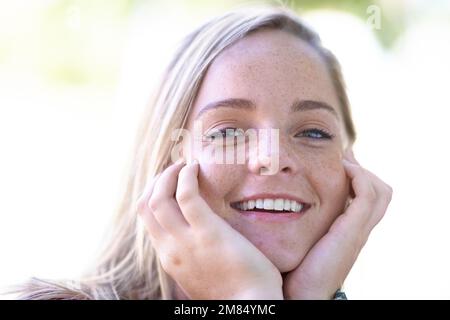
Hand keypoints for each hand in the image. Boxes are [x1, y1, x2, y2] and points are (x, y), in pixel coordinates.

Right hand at [137, 159, 282, 299]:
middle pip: (146, 206)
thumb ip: (191, 256)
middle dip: (156, 182)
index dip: (154, 196)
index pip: (148, 221)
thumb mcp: (201, 275)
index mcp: (169, 259)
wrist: (249, 307)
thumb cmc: (234, 291)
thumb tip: (195, 238)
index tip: (168, 183)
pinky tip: (195, 167)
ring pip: (158, 198)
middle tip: (173, 169)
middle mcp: (170, 249)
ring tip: (184, 164)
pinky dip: (186, 176)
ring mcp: (185, 241)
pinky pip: (187, 196)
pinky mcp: (208, 232)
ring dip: (167, 175)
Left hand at [283, 149, 392, 298]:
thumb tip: (284, 207)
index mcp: (350, 231)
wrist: (302, 293)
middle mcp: (359, 230)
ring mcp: (358, 231)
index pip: (368, 198)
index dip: (358, 178)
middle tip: (344, 157)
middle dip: (364, 170)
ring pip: (380, 191)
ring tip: (342, 160)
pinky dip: (358, 177)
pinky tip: (341, 168)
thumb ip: (304, 225)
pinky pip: (367, 196)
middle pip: (381, 192)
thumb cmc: (296, 269)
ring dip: (362, 171)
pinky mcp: (352, 231)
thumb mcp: (304, 240)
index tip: (341, 162)